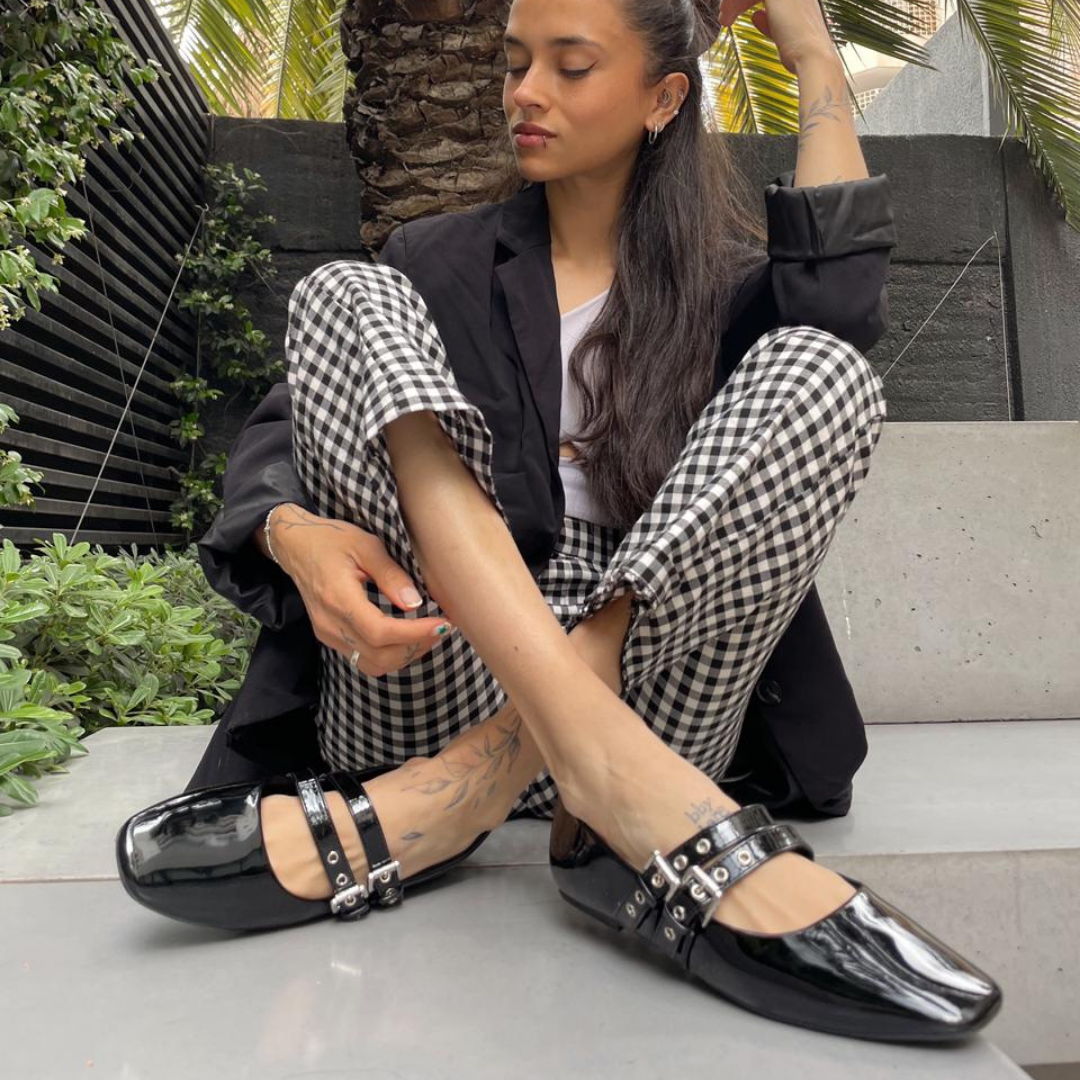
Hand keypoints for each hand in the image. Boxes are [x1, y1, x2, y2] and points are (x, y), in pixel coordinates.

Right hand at [267, 503, 455, 676]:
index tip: (443, 624)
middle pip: (379, 655)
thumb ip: (391, 575)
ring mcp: (328, 634)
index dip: (416, 634)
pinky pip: (363, 659)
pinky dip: (389, 655)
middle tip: (441, 628)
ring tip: (427, 634)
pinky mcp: (330, 638)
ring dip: (404, 655)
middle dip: (416, 646)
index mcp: (338, 598)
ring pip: (372, 664)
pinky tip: (406, 638)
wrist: (295, 546)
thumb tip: (415, 603)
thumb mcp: (366, 545)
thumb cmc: (331, 540)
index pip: (381, 632)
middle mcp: (330, 624)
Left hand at [718, 0, 838, 73]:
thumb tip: (756, 15)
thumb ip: (770, 23)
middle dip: (739, 2)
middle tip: (725, 17)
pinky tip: (726, 16)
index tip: (734, 16)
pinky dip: (733, 2)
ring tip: (723, 19)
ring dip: (734, 2)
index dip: (747, 2)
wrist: (813, 58)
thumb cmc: (801, 55)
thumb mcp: (782, 35)